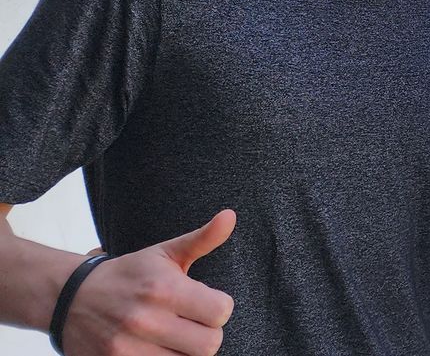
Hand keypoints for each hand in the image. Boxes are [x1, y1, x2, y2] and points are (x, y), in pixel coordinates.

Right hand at [61, 210, 236, 355]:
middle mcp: (146, 320)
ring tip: (175, 336)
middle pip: (210, 344)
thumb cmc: (127, 274)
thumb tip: (230, 216)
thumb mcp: (164, 253)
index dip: (219, 308)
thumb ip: (202, 238)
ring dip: (186, 350)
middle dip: (207, 333)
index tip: (206, 304)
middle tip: (193, 324)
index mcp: (164, 288)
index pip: (221, 312)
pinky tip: (159, 348)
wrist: (69, 298)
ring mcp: (129, 348)